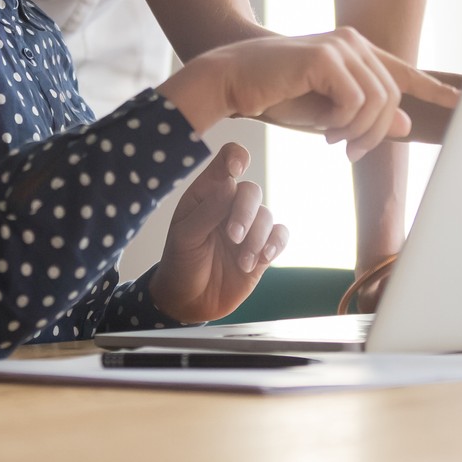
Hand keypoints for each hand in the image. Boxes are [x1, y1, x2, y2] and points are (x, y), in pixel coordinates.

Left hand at [148, 144, 288, 323]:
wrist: (189, 303)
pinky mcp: (262, 249)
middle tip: (233, 236)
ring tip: (242, 261)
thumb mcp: (186, 236)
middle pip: (251, 191)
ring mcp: (248, 228)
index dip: (236, 158)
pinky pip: (280, 235)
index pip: (226, 162)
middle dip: (245, 213)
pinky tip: (263, 258)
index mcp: (206, 194)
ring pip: (266, 215)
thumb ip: (208, 210)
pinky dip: (275, 244)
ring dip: (257, 237)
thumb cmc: (181, 263)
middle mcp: (229, 206)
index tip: (237, 170)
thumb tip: (231, 181)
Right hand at [160, 29, 460, 160]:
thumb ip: (365, 115)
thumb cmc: (274, 96)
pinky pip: (356, 102)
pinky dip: (343, 124)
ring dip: (359, 132)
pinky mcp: (326, 57)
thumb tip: (406, 123)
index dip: (435, 89)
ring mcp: (341, 46)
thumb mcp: (326, 113)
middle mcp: (353, 42)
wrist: (230, 80)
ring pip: (378, 101)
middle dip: (377, 132)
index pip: (404, 72)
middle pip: (392, 96)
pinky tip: (325, 130)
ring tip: (334, 142)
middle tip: (350, 152)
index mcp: (355, 51)